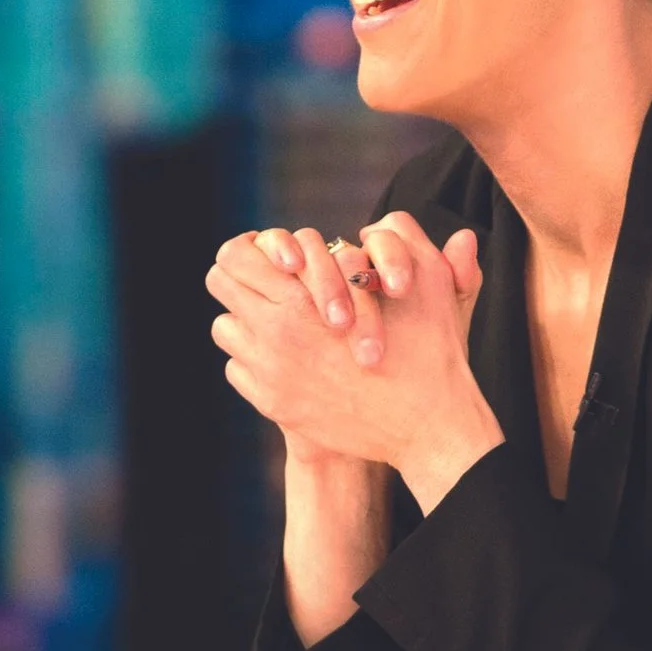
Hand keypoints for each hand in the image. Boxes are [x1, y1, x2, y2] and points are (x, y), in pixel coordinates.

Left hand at [209, 216, 504, 511]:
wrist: (425, 426)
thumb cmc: (431, 348)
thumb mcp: (428, 283)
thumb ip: (403, 241)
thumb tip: (382, 224)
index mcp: (303, 297)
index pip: (234, 255)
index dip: (249, 249)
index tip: (272, 257)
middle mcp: (275, 333)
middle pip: (220, 284)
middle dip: (242, 277)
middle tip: (268, 280)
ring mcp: (269, 372)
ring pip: (224, 327)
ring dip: (247, 320)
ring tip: (279, 321)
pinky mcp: (272, 403)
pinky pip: (237, 369)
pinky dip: (255, 361)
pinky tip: (288, 360)